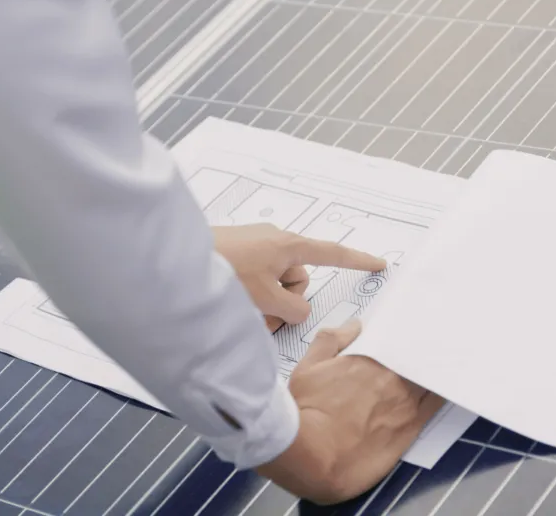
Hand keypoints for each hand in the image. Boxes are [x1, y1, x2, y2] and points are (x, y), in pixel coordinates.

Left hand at [213, 224, 385, 331]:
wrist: (177, 258)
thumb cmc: (223, 271)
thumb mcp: (266, 298)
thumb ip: (293, 308)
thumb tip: (296, 309)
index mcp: (289, 245)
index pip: (333, 253)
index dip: (357, 261)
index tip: (379, 263)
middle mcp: (275, 241)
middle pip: (298, 280)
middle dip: (285, 302)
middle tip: (261, 314)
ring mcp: (256, 246)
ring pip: (276, 284)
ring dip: (265, 302)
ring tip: (240, 307)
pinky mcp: (238, 253)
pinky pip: (257, 279)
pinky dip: (251, 295)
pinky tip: (231, 299)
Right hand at [256, 318, 443, 504]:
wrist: (315, 456)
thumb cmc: (307, 411)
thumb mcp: (308, 366)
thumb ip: (332, 340)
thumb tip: (355, 325)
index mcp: (370, 357)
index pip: (398, 341)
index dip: (404, 337)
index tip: (408, 332)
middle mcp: (393, 377)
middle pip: (417, 359)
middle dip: (420, 353)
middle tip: (428, 346)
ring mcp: (406, 403)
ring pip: (430, 380)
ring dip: (432, 373)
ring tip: (440, 366)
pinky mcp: (411, 429)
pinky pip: (435, 406)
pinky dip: (439, 395)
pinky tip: (444, 389)